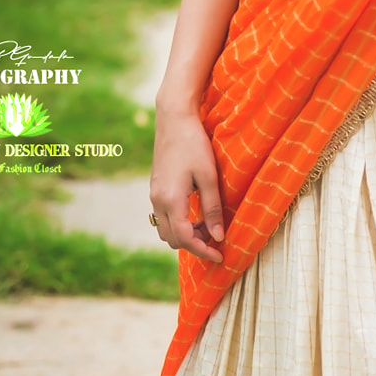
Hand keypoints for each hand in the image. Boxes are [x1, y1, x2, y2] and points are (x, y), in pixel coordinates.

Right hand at [150, 109, 224, 263]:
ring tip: (208, 225)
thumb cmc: (194, 144)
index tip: (220, 256)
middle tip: (217, 237)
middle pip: (173, 239)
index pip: (185, 239)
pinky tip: (196, 213)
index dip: (203, 251)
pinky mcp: (156, 189)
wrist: (174, 119)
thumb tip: (219, 236)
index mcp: (171, 200)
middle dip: (194, 244)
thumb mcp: (209, 177)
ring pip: (166, 230)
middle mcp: (158, 201)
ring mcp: (154, 195)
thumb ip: (212, 208)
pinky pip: (164, 217)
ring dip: (186, 234)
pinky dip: (179, 223)